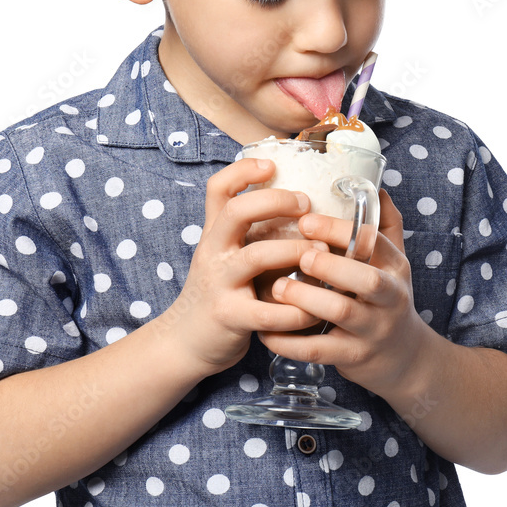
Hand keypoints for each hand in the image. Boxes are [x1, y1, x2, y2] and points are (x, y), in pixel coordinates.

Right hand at [159, 157, 327, 373]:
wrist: (185, 342)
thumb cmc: (220, 293)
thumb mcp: (228, 256)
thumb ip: (254, 235)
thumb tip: (305, 208)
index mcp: (215, 234)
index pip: (218, 189)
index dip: (243, 170)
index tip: (271, 164)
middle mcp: (213, 252)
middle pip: (236, 211)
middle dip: (275, 201)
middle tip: (306, 205)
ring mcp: (219, 284)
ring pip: (256, 257)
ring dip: (294, 251)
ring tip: (322, 252)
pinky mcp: (229, 317)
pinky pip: (268, 312)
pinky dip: (296, 311)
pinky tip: (315, 309)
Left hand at [257, 188, 426, 395]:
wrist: (405, 358)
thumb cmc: (387, 298)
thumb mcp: (393, 262)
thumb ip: (385, 225)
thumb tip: (374, 185)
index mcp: (394, 267)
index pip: (373, 242)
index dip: (339, 230)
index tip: (305, 220)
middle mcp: (389, 297)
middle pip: (366, 279)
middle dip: (329, 265)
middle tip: (298, 255)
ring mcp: (373, 329)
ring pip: (341, 312)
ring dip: (305, 299)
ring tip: (275, 288)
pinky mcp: (355, 357)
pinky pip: (319, 350)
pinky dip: (290, 342)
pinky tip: (266, 331)